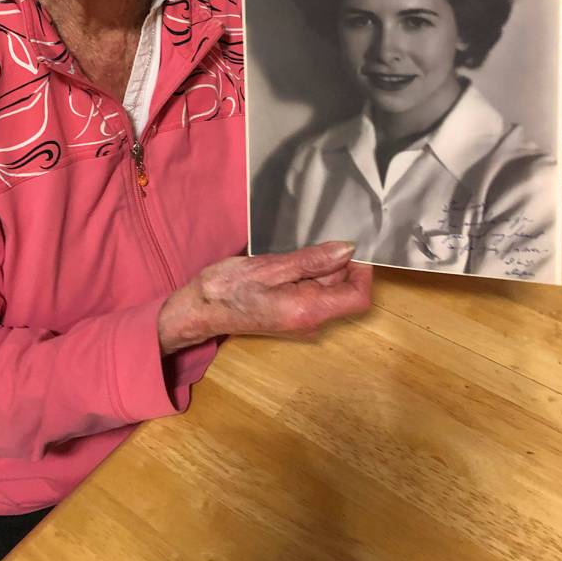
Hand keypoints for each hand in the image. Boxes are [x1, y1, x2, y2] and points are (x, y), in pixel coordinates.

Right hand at [158, 240, 371, 354]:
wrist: (199, 310)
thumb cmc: (228, 288)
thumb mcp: (270, 266)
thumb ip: (311, 260)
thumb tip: (348, 250)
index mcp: (309, 310)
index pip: (358, 297)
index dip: (362, 271)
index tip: (349, 245)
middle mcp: (311, 322)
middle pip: (344, 291)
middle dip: (339, 264)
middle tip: (318, 238)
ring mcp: (301, 320)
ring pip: (329, 291)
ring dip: (321, 268)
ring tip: (298, 249)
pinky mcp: (292, 315)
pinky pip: (313, 293)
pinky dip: (309, 275)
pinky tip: (290, 262)